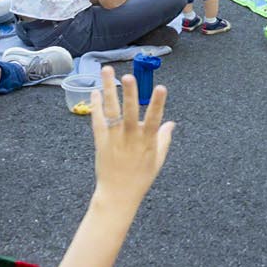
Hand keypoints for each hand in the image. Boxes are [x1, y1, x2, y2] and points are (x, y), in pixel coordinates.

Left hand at [90, 67, 172, 204]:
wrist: (118, 194)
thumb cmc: (140, 178)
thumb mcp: (157, 160)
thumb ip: (164, 139)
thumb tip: (171, 123)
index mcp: (147, 142)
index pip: (154, 119)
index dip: (158, 103)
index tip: (161, 87)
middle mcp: (130, 138)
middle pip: (129, 112)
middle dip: (129, 94)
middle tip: (128, 77)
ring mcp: (114, 139)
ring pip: (111, 111)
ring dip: (108, 90)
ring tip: (107, 71)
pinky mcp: (101, 142)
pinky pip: (98, 121)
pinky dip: (96, 106)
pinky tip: (95, 91)